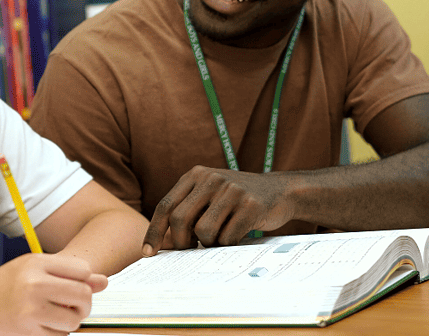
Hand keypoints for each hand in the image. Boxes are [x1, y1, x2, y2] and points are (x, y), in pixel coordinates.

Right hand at [0, 253, 107, 334]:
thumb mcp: (29, 271)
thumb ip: (66, 274)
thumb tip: (103, 281)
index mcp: (35, 262)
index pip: (83, 271)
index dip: (84, 282)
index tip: (72, 289)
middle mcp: (34, 283)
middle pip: (83, 295)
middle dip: (82, 306)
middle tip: (69, 308)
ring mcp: (30, 308)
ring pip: (74, 320)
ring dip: (68, 323)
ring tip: (51, 318)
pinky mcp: (26, 331)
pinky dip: (55, 334)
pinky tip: (38, 327)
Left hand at [142, 165, 292, 254]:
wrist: (280, 190)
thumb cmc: (237, 199)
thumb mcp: (209, 194)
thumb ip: (188, 210)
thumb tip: (164, 243)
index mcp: (195, 175)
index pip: (165, 205)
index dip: (154, 231)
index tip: (148, 252)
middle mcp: (211, 178)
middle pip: (180, 220)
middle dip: (181, 242)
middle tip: (190, 250)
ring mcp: (232, 190)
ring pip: (203, 231)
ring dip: (209, 243)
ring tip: (222, 235)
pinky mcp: (251, 204)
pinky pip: (227, 238)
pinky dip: (229, 244)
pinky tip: (239, 234)